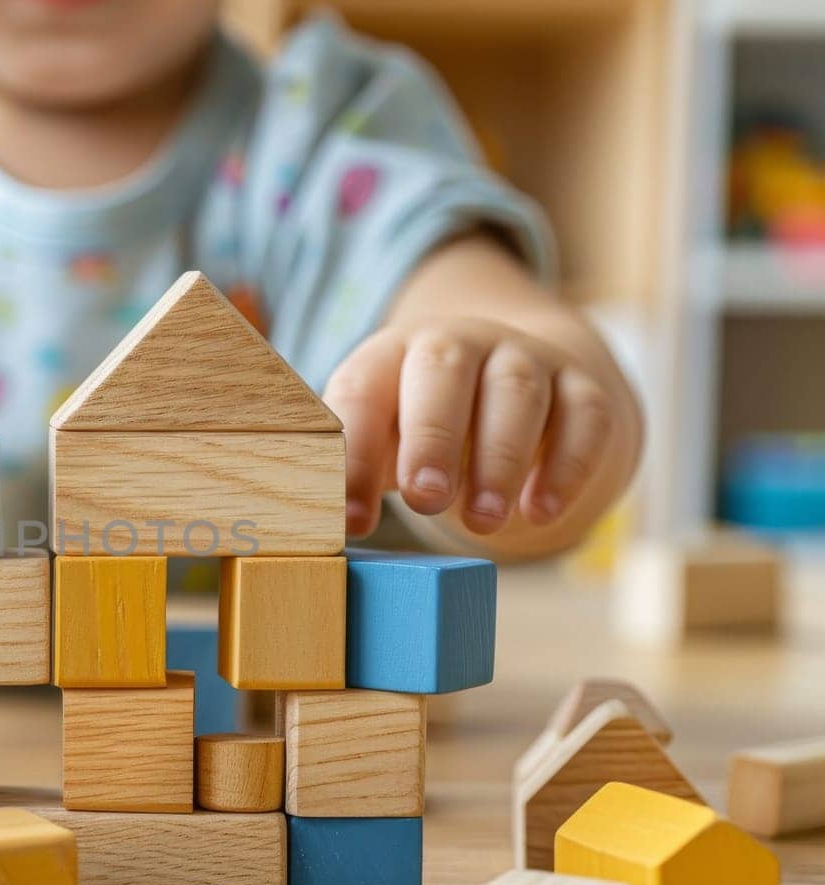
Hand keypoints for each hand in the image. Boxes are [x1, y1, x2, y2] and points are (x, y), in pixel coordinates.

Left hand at [323, 317, 619, 537]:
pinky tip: (540, 512)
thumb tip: (316, 526)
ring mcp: (525, 357)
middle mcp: (458, 342)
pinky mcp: (582, 385)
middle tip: (425, 500)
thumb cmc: (423, 427)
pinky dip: (565, 466)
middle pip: (443, 371)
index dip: (354, 452)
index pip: (362, 390)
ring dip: (498, 457)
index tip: (351, 520)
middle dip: (432, 437)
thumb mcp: (381, 438)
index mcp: (391, 353)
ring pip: (516, 391)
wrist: (519, 385)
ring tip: (481, 521)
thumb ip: (350, 471)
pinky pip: (583, 415)